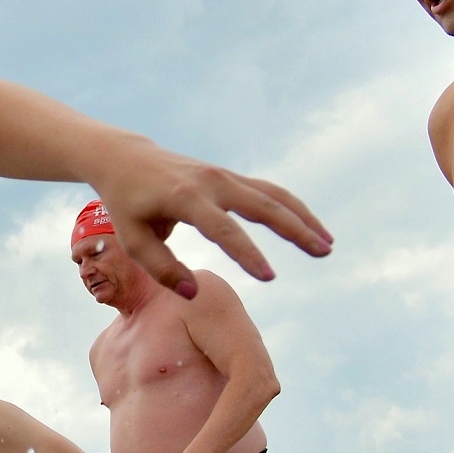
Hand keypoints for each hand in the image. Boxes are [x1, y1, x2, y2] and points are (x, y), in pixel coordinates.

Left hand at [83, 137, 330, 295]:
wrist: (127, 159)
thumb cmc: (128, 205)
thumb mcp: (133, 241)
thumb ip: (162, 269)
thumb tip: (194, 292)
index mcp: (185, 199)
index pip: (224, 230)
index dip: (248, 254)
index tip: (269, 277)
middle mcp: (212, 183)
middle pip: (263, 206)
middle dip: (296, 230)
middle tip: (323, 253)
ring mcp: (225, 177)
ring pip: (274, 196)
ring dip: (303, 219)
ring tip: (326, 244)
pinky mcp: (230, 178)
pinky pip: (268, 192)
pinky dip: (291, 208)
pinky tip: (307, 227)